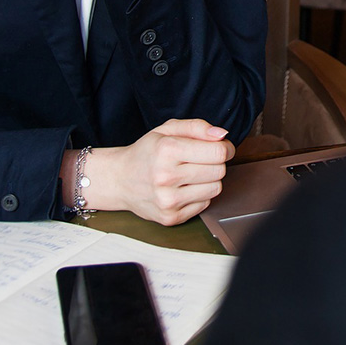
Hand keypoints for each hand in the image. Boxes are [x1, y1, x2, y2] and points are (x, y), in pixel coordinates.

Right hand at [68, 119, 234, 225]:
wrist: (120, 179)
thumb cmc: (146, 152)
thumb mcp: (167, 129)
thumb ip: (197, 127)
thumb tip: (222, 135)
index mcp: (166, 150)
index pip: (218, 152)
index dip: (225, 148)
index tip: (220, 147)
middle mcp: (165, 177)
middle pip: (219, 171)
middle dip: (216, 163)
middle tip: (201, 160)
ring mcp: (168, 200)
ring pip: (215, 189)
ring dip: (208, 180)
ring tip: (191, 174)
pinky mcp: (170, 217)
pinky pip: (205, 204)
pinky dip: (199, 195)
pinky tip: (183, 188)